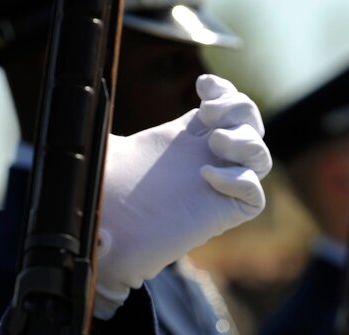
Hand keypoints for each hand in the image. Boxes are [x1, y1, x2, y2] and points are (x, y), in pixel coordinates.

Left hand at [94, 74, 271, 318]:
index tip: (203, 85)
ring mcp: (219, 187)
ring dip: (245, 142)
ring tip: (213, 144)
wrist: (106, 234)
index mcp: (190, 139)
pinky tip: (208, 177)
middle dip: (240, 109)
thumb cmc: (107, 194)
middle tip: (209, 114)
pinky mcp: (223, 215)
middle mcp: (210, 160)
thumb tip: (87, 96)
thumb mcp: (112, 147)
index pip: (229, 107)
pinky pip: (253, 195)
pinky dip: (240, 180)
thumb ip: (115, 124)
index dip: (227, 91)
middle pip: (253, 125)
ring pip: (261, 158)